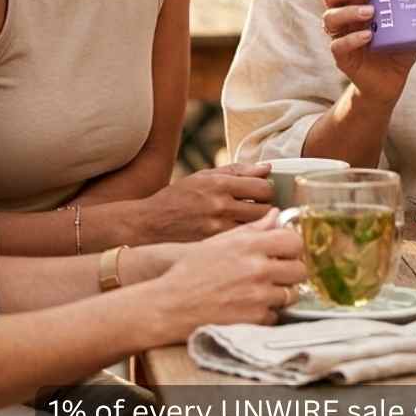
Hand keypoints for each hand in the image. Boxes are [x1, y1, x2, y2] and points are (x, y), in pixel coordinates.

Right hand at [135, 162, 274, 242]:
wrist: (149, 225)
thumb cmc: (178, 198)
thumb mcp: (204, 176)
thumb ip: (238, 171)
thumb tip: (267, 168)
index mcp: (219, 185)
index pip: (263, 187)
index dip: (267, 190)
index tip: (263, 193)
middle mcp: (220, 206)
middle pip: (265, 210)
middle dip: (267, 209)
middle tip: (260, 209)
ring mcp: (217, 229)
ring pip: (257, 229)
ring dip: (260, 227)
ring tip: (253, 224)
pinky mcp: (213, 247)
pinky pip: (242, 243)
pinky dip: (246, 240)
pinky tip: (241, 238)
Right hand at [155, 212, 306, 334]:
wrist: (168, 304)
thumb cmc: (188, 270)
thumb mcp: (218, 240)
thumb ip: (252, 229)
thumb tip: (276, 215)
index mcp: (250, 245)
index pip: (294, 241)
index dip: (292, 247)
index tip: (286, 252)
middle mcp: (258, 268)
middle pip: (299, 269)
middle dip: (290, 272)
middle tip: (279, 274)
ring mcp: (257, 295)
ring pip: (291, 294)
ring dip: (280, 293)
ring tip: (263, 292)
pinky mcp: (253, 319)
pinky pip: (275, 316)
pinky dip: (266, 313)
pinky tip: (250, 308)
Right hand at [321, 0, 415, 108]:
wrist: (392, 79)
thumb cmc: (401, 41)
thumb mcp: (415, 18)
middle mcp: (343, 14)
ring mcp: (340, 35)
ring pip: (330, 18)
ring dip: (349, 12)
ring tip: (372, 12)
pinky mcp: (342, 57)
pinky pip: (338, 45)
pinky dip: (352, 39)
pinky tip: (368, 36)